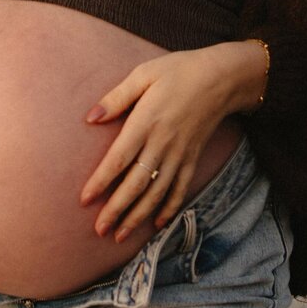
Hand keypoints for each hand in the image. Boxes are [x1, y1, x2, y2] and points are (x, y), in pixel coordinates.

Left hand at [77, 44, 249, 243]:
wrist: (221, 78)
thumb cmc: (178, 71)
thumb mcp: (144, 74)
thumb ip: (117, 97)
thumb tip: (91, 118)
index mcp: (146, 122)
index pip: (119, 159)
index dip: (101, 182)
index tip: (85, 200)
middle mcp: (162, 144)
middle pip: (136, 184)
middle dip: (117, 210)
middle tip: (98, 230)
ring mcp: (180, 154)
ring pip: (156, 193)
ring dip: (138, 216)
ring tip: (120, 236)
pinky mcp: (192, 158)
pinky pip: (180, 188)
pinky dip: (169, 208)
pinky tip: (157, 224)